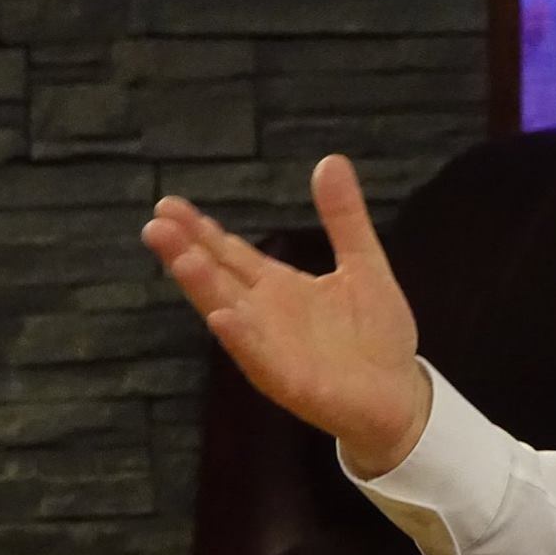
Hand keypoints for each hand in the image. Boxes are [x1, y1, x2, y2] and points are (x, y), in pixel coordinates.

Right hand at [141, 155, 430, 475]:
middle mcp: (265, 316)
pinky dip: (242, 338)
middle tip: (155, 224)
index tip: (168, 205)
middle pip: (218, 278)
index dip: (201, 230)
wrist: (400, 394)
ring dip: (205, 290)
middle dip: (186, 252)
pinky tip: (222, 318)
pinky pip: (261, 359)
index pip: (230, 253)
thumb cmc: (376, 334)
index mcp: (278, 288)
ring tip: (180, 260)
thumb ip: (344, 218)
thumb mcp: (363, 263)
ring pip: (230, 315)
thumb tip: (331, 160)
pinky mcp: (292, 382)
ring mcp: (273, 350)